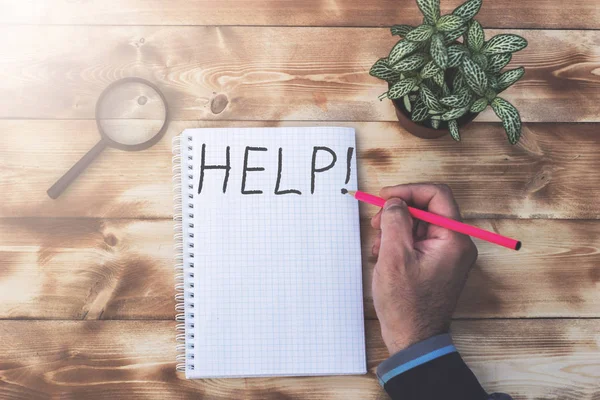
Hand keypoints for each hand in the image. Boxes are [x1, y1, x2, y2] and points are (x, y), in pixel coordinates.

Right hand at [370, 184, 477, 354]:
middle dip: (399, 211)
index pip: (437, 195)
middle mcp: (456, 244)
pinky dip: (399, 241)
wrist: (413, 339)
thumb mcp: (394, 257)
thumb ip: (395, 221)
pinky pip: (419, 240)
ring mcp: (448, 254)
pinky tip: (383, 254)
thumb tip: (395, 201)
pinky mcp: (437, 263)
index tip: (385, 196)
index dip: (409, 191)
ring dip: (396, 228)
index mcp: (454, 239)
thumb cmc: (406, 304)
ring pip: (420, 224)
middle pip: (427, 209)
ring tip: (378, 245)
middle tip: (376, 222)